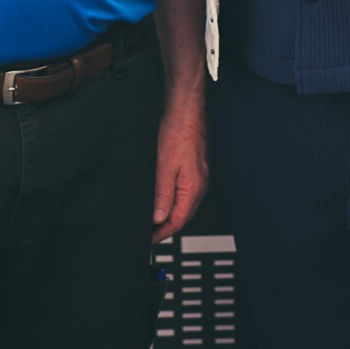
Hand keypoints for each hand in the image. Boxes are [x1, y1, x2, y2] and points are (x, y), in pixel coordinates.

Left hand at [152, 93, 207, 242]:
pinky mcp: (196, 166)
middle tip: (149, 232)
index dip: (162, 233)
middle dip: (166, 226)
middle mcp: (200, 184)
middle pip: (184, 215)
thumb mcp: (164, 166)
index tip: (149, 239)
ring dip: (170, 212)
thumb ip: (162, 195)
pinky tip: (163, 195)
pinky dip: (174, 198)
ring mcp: (200, 174)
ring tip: (153, 217)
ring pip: (185, 203)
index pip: (178, 221)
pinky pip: (186, 190)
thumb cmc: (178, 131)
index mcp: (194, 188)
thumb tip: (158, 218)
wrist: (186, 108)